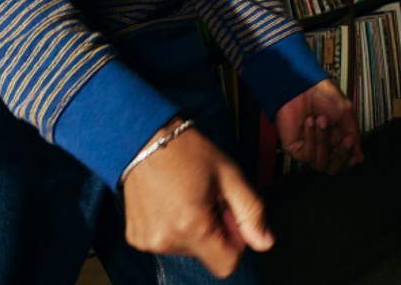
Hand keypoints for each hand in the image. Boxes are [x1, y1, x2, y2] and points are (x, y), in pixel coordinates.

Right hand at [123, 120, 273, 277]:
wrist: (139, 136)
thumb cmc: (183, 149)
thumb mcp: (228, 174)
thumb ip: (252, 211)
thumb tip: (264, 242)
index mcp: (191, 226)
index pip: (226, 264)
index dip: (234, 241)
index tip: (225, 213)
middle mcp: (166, 238)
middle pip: (206, 254)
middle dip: (212, 231)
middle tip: (204, 197)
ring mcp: (147, 238)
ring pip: (187, 248)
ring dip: (192, 228)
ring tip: (184, 195)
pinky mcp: (136, 235)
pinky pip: (166, 242)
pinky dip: (172, 227)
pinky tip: (168, 201)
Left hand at [276, 79, 362, 174]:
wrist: (302, 85)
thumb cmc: (323, 96)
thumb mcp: (346, 115)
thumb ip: (354, 137)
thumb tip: (359, 159)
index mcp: (335, 140)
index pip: (344, 161)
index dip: (348, 154)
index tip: (350, 140)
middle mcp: (321, 147)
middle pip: (333, 168)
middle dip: (340, 155)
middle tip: (343, 138)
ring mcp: (307, 148)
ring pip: (321, 163)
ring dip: (323, 141)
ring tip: (320, 120)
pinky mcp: (294, 147)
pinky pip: (307, 155)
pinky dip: (311, 139)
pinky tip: (309, 122)